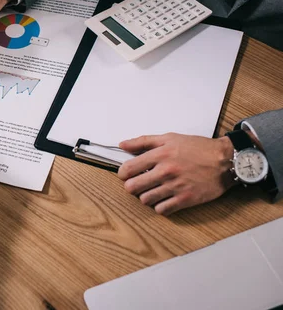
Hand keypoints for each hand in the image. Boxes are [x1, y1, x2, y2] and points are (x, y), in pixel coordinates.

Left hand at [117, 133, 235, 215]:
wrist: (226, 161)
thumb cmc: (199, 148)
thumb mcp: (170, 138)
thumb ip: (144, 141)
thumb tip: (123, 145)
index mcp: (160, 154)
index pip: (128, 169)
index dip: (123, 173)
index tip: (126, 174)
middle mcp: (166, 171)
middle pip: (132, 187)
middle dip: (132, 186)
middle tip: (138, 184)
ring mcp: (175, 187)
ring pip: (145, 200)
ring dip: (145, 196)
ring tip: (152, 191)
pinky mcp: (186, 199)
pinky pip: (162, 209)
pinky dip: (160, 206)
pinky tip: (164, 199)